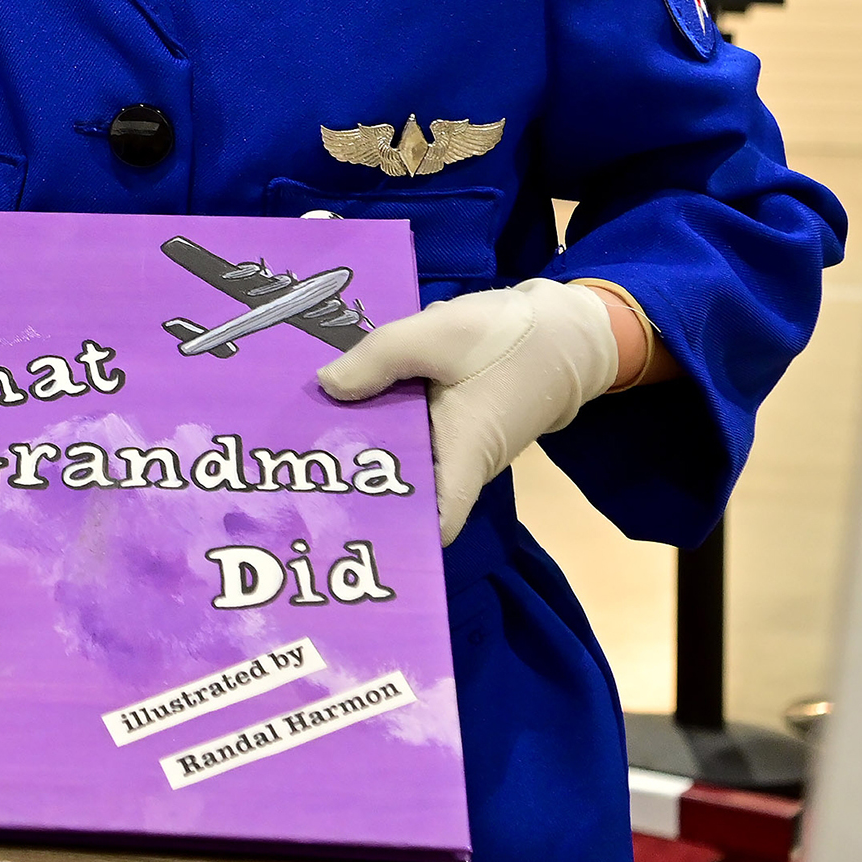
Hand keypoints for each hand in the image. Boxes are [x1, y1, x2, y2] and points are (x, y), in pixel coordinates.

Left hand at [317, 279, 620, 543]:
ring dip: (360, 442)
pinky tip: (333, 398)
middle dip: (355, 481)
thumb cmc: (512, 340)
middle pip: (402, 487)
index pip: (435, 522)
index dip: (396, 532)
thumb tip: (326, 386)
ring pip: (400, 453)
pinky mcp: (451, 420)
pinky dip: (378, 416)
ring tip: (296, 435)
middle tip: (291, 470)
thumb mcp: (438, 334)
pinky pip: (408, 428)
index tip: (344, 525)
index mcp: (463, 456)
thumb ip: (379, 359)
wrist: (570, 328)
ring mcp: (455, 442)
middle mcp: (459, 461)